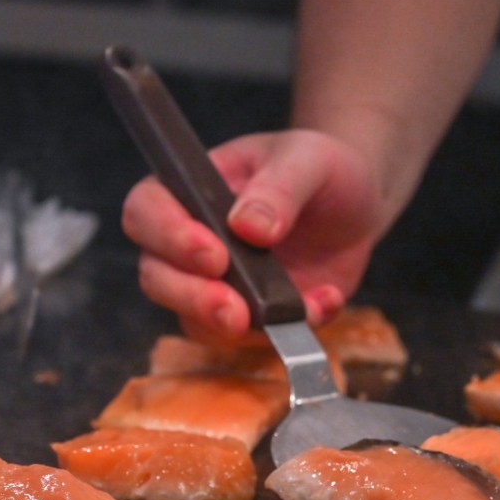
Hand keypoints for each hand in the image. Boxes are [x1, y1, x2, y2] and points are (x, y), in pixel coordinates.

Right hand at [121, 129, 384, 342]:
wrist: (354, 207)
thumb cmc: (318, 169)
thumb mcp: (307, 159)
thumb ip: (279, 187)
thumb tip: (249, 227)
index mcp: (189, 190)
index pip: (145, 211)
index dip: (168, 237)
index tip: (215, 254)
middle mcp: (188, 241)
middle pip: (155, 276)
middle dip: (191, 297)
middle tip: (234, 308)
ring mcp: (214, 284)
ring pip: (191, 318)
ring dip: (227, 328)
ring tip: (279, 316)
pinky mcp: (247, 316)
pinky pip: (248, 339)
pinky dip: (284, 331)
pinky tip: (323, 302)